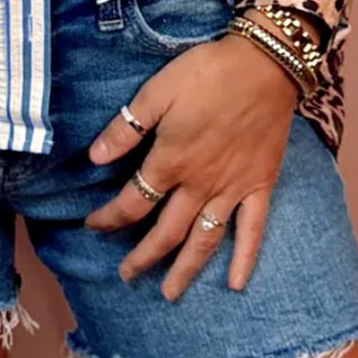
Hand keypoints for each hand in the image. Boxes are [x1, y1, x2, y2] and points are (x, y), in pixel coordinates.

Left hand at [83, 30, 298, 299]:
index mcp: (171, 161)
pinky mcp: (260, 185)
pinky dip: (245, 259)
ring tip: (169, 293)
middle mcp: (200, 185)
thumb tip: (93, 158)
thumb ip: (126, 127)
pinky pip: (253, 230)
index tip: (92, 226)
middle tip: (126, 276)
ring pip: (205, 240)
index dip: (109, 218)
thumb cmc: (206, 73)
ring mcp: (232, 189)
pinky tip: (237, 284)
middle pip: (166, 232)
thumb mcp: (157, 91)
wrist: (264, 65)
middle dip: (143, 256)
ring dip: (185, 269)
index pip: (133, 203)